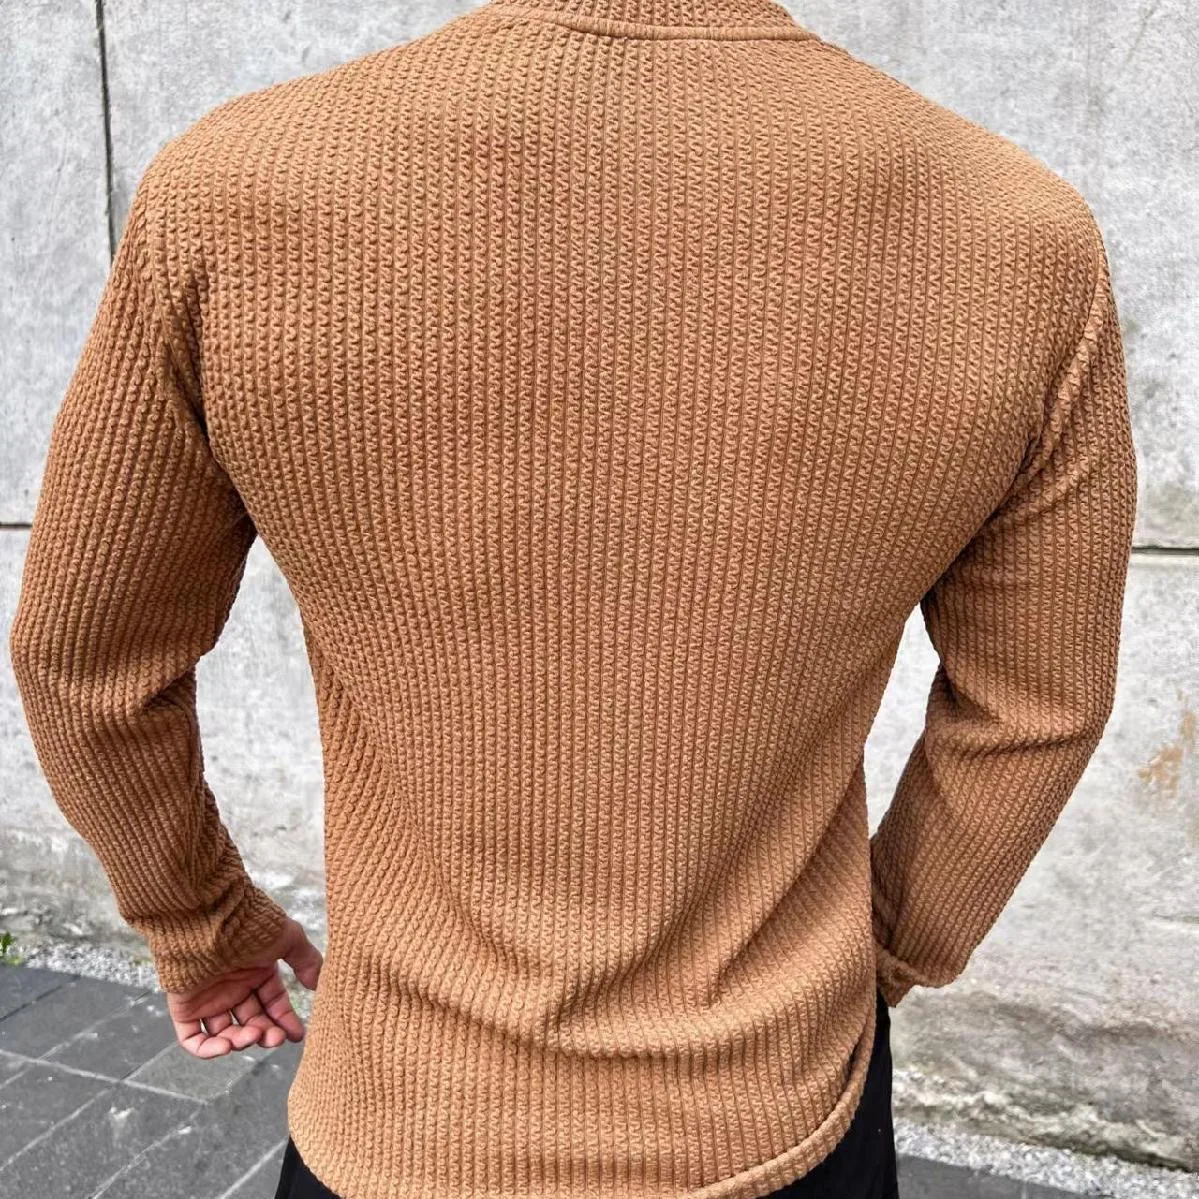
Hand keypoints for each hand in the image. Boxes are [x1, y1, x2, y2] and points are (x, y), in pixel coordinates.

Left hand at [164, 917, 323, 1058]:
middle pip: (251, 1022)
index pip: (273, 1004)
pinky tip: (226, 1047)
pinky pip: (193, 1039)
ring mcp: (208, 998)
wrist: (209, 920)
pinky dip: (208, 1050)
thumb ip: (306, 961)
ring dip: (241, 1042)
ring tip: (252, 1036)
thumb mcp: (288, 939)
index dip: (285, 1021)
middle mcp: (233, 987)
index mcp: (256, 972)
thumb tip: (318, 986)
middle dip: (265, 1034)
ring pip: (226, 1033)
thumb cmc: (250, 926)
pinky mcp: (185, 1007)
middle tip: (274, 1038)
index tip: (297, 1036)